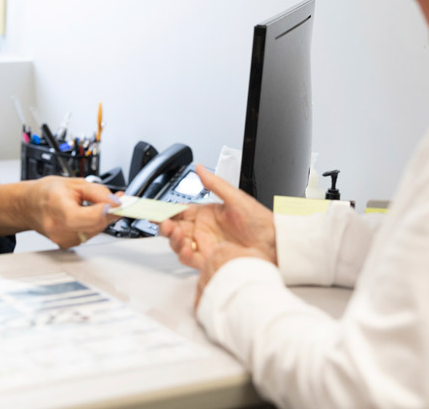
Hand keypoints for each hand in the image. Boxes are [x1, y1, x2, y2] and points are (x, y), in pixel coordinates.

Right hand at [25, 177, 120, 248]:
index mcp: (60, 209)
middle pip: (96, 225)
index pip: (92, 217)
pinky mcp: (66, 244)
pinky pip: (88, 235)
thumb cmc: (46, 192)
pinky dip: (92, 225)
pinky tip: (85, 215)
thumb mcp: (74, 183)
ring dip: (100, 219)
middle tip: (114, 200)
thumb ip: (98, 192)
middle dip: (108, 212)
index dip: (108, 209)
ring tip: (93, 205)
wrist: (29, 205)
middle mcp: (60, 229)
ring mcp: (62, 239)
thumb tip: (116, 201)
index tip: (117, 202)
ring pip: (95, 231)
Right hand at [158, 165, 275, 301]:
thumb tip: (199, 168)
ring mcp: (206, 245)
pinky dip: (185, 254)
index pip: (178, 211)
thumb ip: (215, 184)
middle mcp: (203, 230)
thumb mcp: (236, 198)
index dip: (164, 211)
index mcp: (206, 213)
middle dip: (165, 226)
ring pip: (179, 244)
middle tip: (165, 224)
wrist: (275, 243)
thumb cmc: (261, 221)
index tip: (154, 210)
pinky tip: (187, 248)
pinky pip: (191, 259)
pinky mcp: (211, 260)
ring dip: (173, 240)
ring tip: (178, 235)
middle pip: (174, 229)